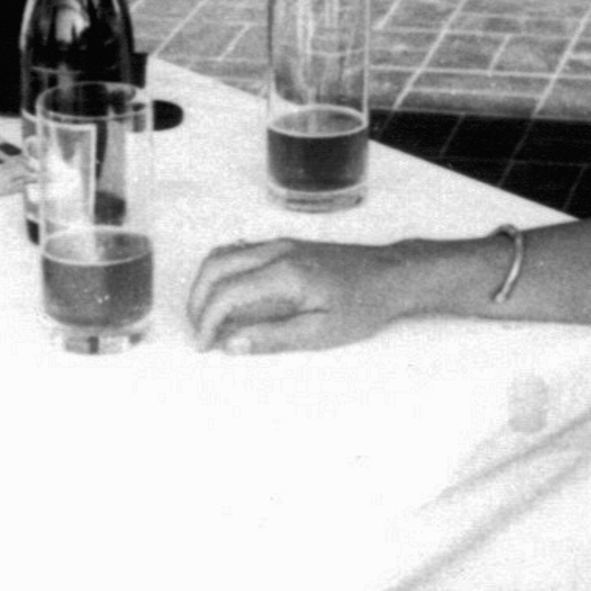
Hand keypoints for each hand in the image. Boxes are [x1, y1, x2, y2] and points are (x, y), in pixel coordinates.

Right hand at [186, 238, 407, 353]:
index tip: (205, 346)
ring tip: (207, 317)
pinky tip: (226, 294)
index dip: (208, 321)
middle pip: (215, 267)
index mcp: (284, 274)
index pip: (227, 293)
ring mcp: (280, 244)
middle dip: (197, 301)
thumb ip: (273, 338)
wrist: (392, 275)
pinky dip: (222, 272)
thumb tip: (232, 344)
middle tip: (199, 333)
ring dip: (206, 284)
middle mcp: (277, 251)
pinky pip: (239, 251)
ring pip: (223, 254)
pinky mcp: (285, 246)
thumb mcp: (322, 332)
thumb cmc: (364, 304)